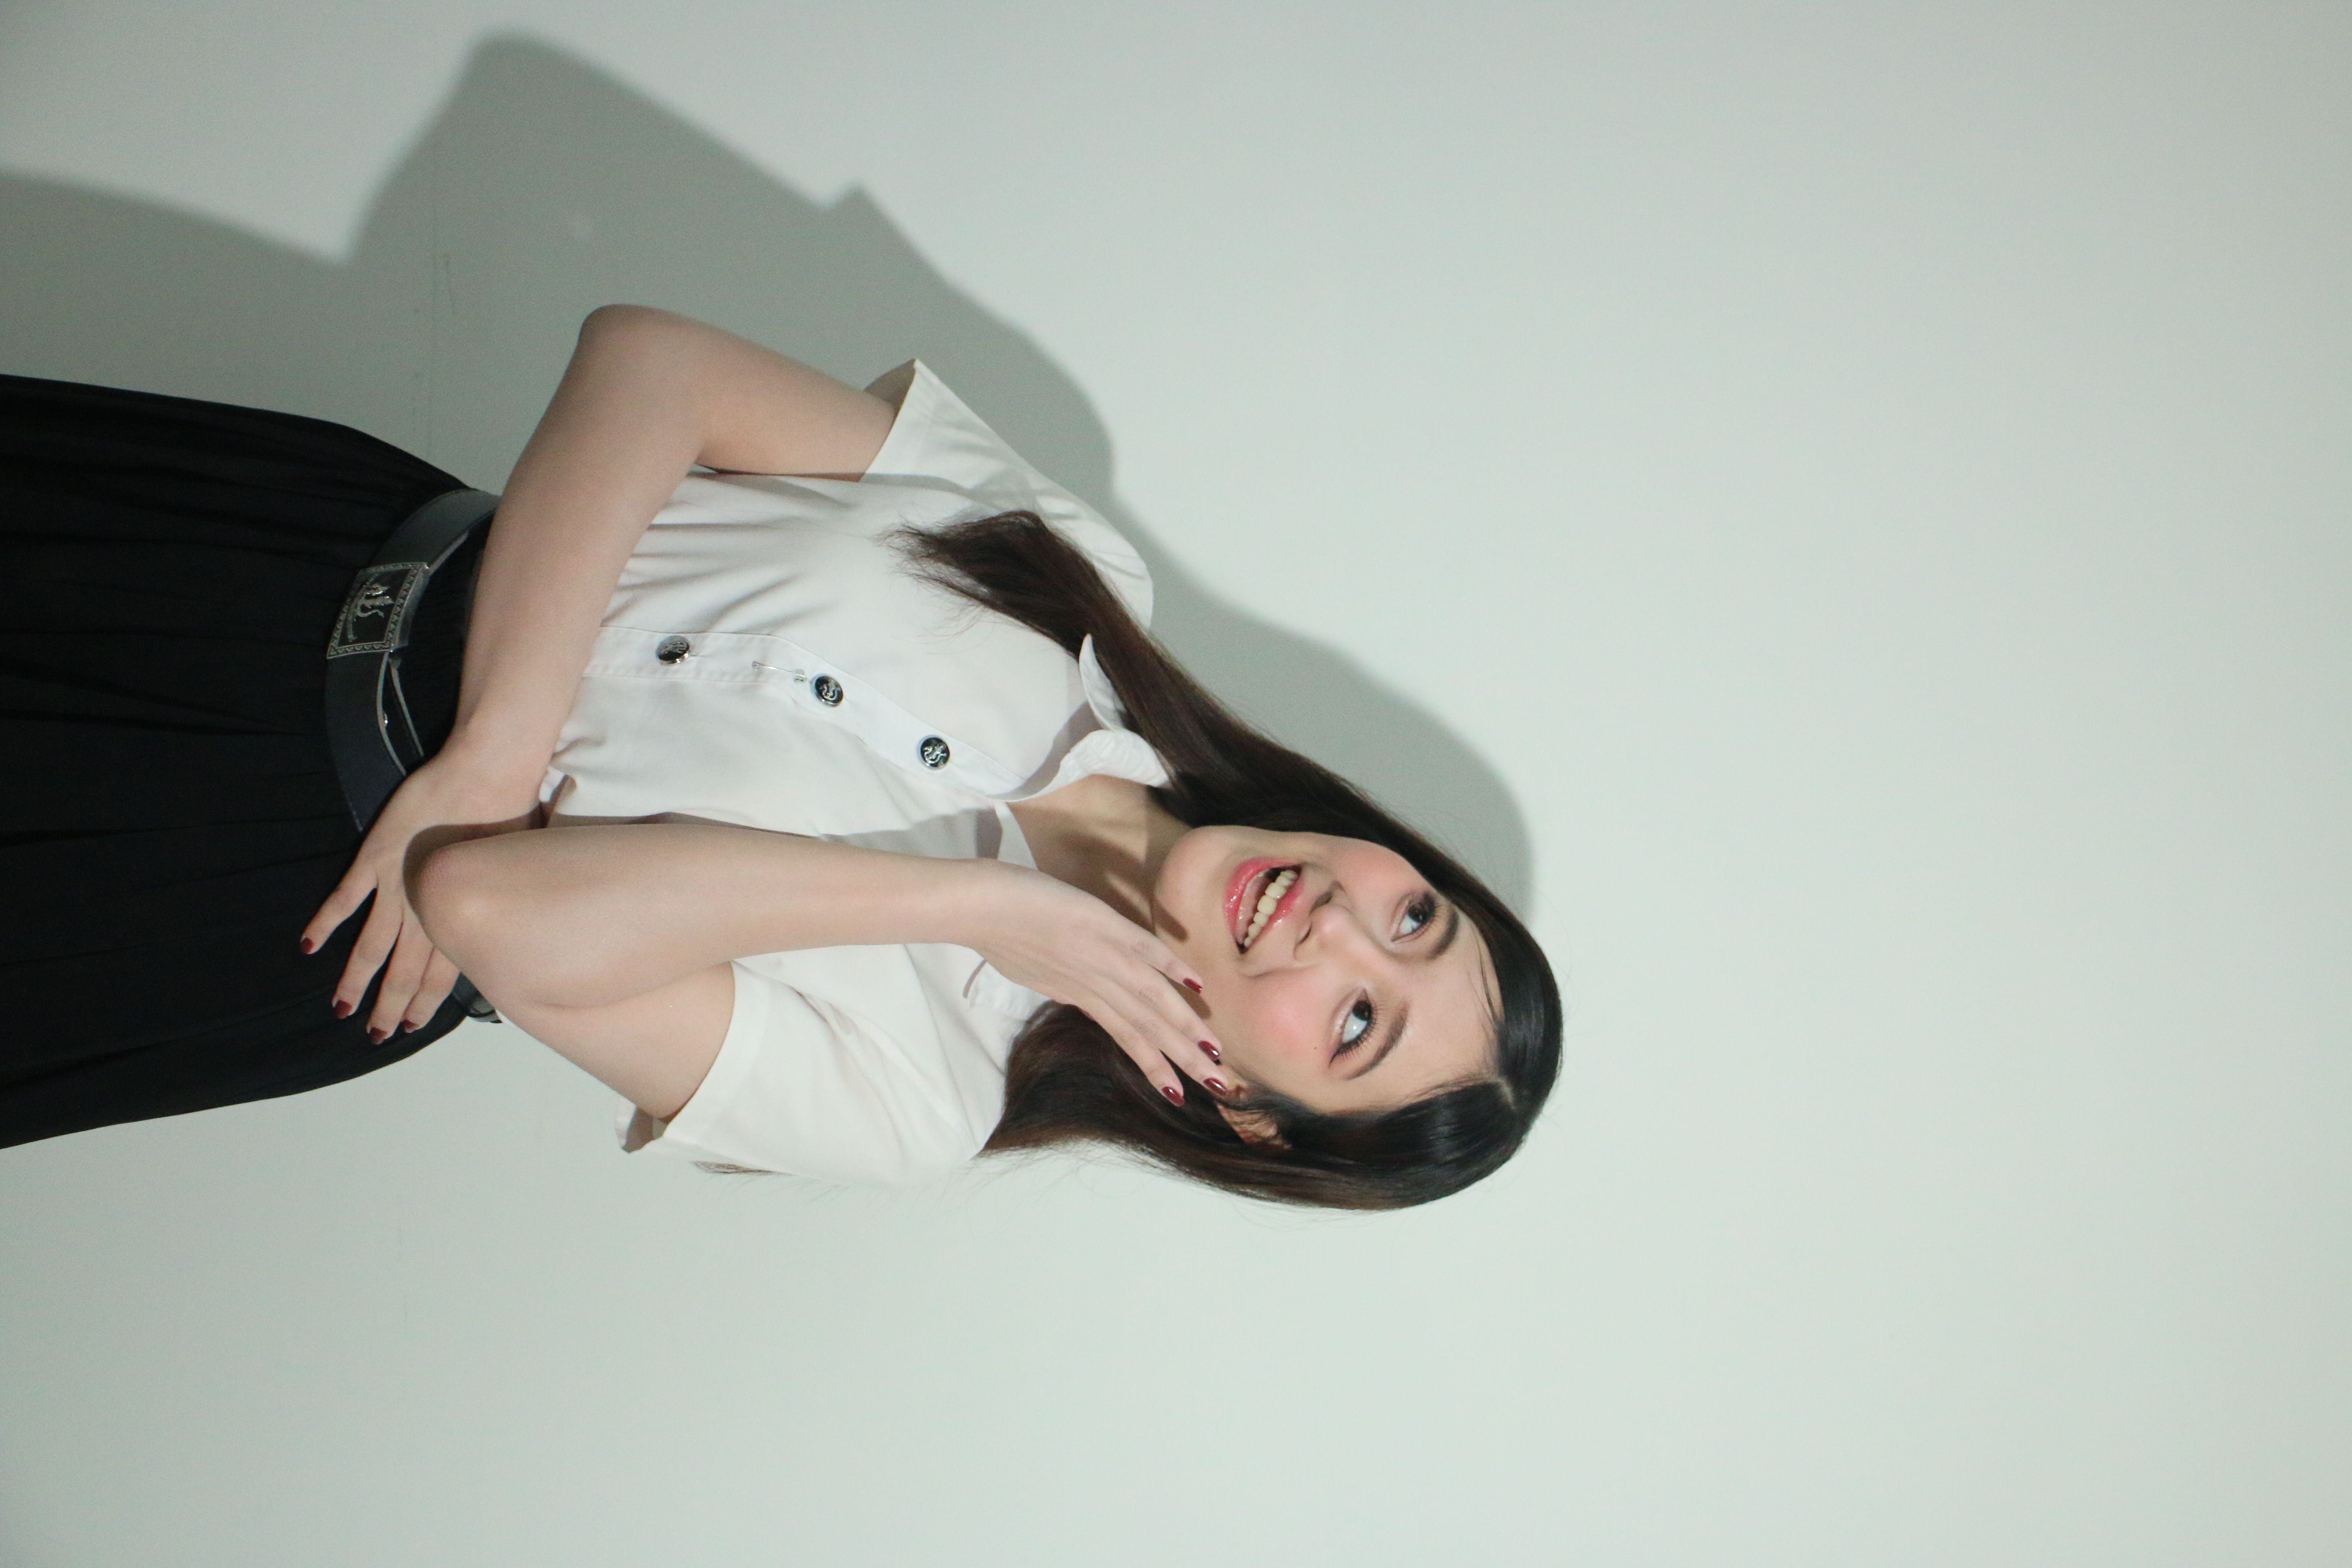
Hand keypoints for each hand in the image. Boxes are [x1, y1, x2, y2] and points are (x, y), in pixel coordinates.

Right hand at [300, 752, 542, 1037]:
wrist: (490, 771)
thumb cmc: (513, 813)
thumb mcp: (512, 871)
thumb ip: (498, 903)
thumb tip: (505, 924)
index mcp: (465, 914)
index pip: (441, 974)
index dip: (424, 1004)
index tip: (410, 1027)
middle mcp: (430, 909)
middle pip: (405, 971)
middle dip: (389, 1006)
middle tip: (375, 1035)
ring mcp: (400, 885)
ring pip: (373, 947)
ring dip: (354, 980)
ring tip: (340, 1008)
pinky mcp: (377, 856)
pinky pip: (346, 898)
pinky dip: (326, 923)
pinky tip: (310, 947)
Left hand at [962, 864, 1225, 1106]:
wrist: (978, 908)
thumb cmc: (999, 932)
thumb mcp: (1034, 968)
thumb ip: (1064, 981)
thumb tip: (1082, 993)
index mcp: (1083, 993)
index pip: (1130, 1035)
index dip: (1156, 1064)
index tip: (1179, 1095)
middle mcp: (1097, 982)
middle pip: (1148, 1025)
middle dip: (1184, 1057)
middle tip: (1219, 1087)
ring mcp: (1100, 955)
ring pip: (1150, 997)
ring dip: (1185, 1025)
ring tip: (1213, 1052)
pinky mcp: (1100, 924)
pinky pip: (1141, 947)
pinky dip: (1168, 963)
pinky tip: (1194, 982)